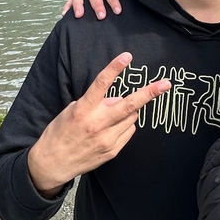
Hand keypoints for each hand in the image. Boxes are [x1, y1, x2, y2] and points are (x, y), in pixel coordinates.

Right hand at [27, 52, 169, 195]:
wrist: (53, 163)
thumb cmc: (60, 133)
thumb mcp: (71, 111)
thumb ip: (95, 103)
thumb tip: (116, 99)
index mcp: (83, 110)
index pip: (101, 84)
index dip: (115, 68)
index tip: (127, 56)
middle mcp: (97, 124)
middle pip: (129, 105)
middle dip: (150, 93)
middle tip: (166, 84)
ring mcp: (107, 139)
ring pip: (131, 117)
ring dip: (128, 111)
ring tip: (111, 116)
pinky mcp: (112, 151)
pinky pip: (128, 131)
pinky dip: (124, 126)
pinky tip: (110, 129)